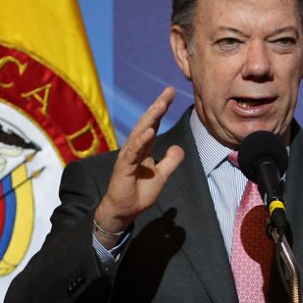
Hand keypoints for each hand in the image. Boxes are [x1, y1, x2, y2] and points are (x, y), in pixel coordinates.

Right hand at [94, 87, 184, 247]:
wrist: (124, 211)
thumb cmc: (139, 193)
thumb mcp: (161, 176)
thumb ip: (170, 162)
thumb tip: (179, 147)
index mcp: (143, 148)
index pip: (154, 124)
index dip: (162, 109)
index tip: (171, 93)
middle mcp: (135, 148)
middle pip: (147, 123)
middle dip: (158, 106)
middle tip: (169, 91)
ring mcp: (128, 156)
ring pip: (140, 133)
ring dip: (150, 118)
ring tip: (161, 105)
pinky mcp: (124, 167)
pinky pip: (133, 152)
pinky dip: (141, 141)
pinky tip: (149, 131)